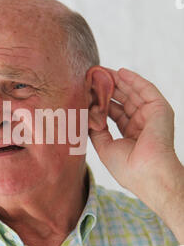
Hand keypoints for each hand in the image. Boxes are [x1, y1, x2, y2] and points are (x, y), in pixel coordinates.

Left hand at [89, 67, 183, 240]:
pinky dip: (133, 80)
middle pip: (122, 100)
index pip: (114, 113)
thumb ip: (96, 129)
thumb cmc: (127, 168)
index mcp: (131, 135)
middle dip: (107, 88)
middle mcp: (142, 124)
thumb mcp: (104, 147)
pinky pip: (146, 90)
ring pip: (132, 93)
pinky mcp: (160, 109)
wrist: (147, 174)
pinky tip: (120, 72)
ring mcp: (151, 116)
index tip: (86, 92)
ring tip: (101, 71)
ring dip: (117, 81)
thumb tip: (85, 115)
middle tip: (92, 77)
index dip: (100, 102)